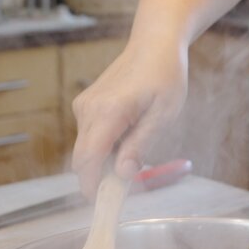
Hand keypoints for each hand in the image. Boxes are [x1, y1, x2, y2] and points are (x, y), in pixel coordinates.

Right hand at [71, 36, 187, 196]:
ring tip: (137, 147)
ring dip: (105, 159)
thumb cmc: (165, 75)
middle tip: (129, 185)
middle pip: (83, 158)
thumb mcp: (164, 113)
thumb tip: (123, 175)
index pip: (87, 160)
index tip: (104, 204)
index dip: (91, 186)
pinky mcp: (85, 104)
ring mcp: (84, 105)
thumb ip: (141, 144)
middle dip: (100, 177)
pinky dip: (104, 144)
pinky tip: (129, 133)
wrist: (154, 43)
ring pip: (86, 148)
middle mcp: (88, 108)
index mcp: (108, 111)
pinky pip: (89, 135)